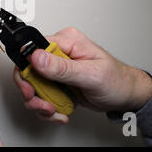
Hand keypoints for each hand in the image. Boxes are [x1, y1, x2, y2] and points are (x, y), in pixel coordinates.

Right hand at [13, 27, 151, 123]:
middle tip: (42, 104)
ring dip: (39, 102)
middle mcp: (59, 52)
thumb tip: (36, 56)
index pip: (33, 48)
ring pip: (32, 84)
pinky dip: (46, 107)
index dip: (27, 69)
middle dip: (32, 91)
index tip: (31, 87)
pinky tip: (58, 111)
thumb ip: (62, 67)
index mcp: (67, 41)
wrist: (125, 95)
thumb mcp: (90, 74)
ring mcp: (56, 68)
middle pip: (28, 68)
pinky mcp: (56, 81)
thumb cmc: (116, 80)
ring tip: (53, 110)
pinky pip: (41, 93)